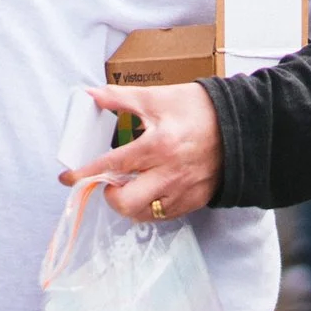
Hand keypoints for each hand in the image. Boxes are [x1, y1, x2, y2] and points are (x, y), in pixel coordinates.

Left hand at [59, 82, 222, 221]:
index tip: (68, 177)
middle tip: (107, 183)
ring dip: (128, 203)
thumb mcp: (159, 98)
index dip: (85, 174)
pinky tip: (149, 190)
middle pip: (125, 202)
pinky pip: (163, 215)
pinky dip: (149, 206)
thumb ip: (121, 99)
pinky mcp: (194, 200)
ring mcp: (183, 191)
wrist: (241, 126)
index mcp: (158, 145)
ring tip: (128, 186)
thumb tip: (91, 95)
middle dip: (108, 195)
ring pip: (143, 214)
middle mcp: (169, 173)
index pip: (111, 166)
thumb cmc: (200, 110)